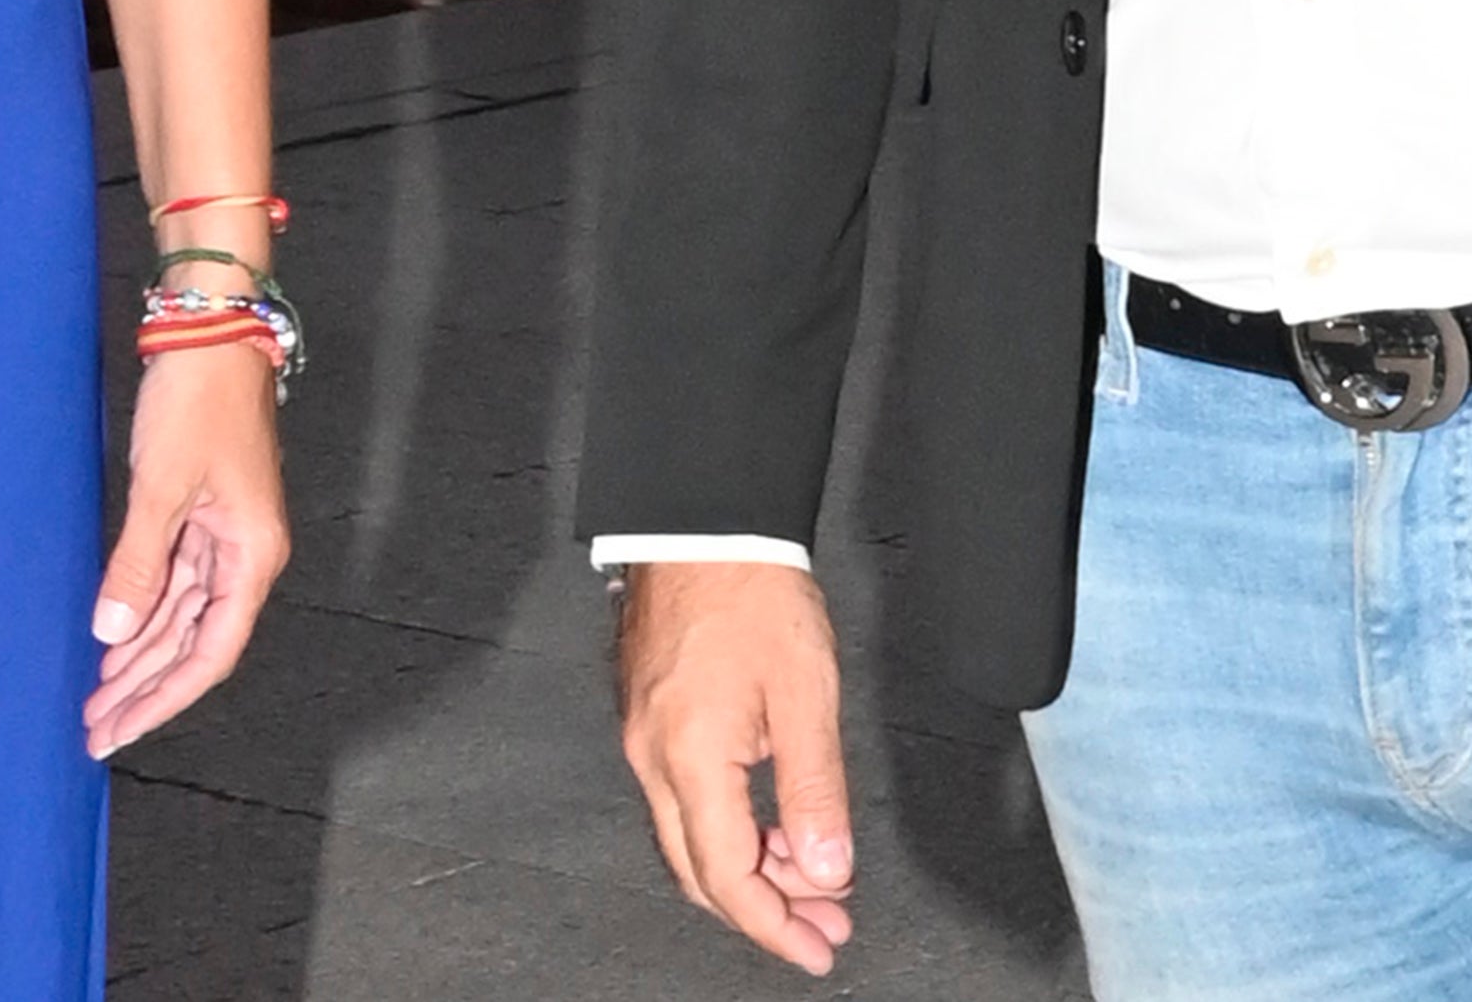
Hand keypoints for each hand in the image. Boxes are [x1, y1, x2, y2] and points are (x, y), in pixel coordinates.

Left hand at [84, 347, 291, 758]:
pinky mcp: (202, 516)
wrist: (211, 331)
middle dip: (145, 689)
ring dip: (140, 659)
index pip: (211, 652)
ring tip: (96, 699)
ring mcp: (223, 537)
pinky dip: (143, 617)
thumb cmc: (198, 400)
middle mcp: (244, 554)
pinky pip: (173, 585)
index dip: (165, 698)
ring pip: (181, 618)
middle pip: (196, 643)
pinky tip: (114, 643)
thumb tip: (112, 634)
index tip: (121, 729)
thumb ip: (137, 566)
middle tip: (96, 730)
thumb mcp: (161, 487)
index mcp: (251, 554)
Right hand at [615, 559, 854, 973]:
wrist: (704, 523)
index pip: (729, 877)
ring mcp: (644, 740)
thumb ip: (815, 790)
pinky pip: (683, 801)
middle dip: (765, 910)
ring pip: (691, 839)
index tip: (814, 948)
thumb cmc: (750, 590)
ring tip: (811, 877)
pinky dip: (730, 828)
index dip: (774, 926)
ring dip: (751, 869)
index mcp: (691, 757)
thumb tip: (826, 866)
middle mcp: (653, 758)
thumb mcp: (805, 693)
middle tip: (822, 926)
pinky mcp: (650, 719)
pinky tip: (772, 824)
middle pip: (702, 872)